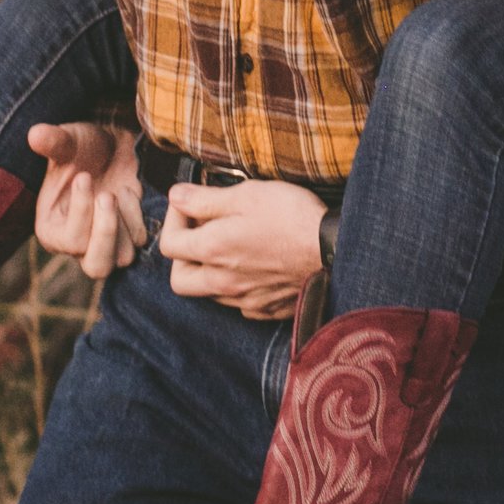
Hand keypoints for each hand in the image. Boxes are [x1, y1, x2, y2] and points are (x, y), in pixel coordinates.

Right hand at [30, 122, 147, 279]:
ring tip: (119, 189)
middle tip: (108, 194)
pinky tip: (128, 190)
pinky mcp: (127, 238)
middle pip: (96, 266)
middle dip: (107, 231)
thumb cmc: (82, 145)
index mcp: (51, 230)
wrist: (109, 145)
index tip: (84, 176)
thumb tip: (35, 135)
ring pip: (121, 258)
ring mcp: (104, 245)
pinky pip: (139, 241)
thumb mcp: (68, 140)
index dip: (80, 211)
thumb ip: (53, 142)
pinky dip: (138, 217)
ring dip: (125, 222)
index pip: (69, 240)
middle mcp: (76, 246)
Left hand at [158, 180, 327, 320]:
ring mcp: (245, 300)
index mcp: (213, 250)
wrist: (336, 250)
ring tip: (229, 245)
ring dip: (208, 270)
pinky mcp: (266, 309)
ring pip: (208, 293)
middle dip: (182, 256)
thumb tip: (175, 196)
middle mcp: (222, 282)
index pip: (168, 245)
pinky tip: (253, 265)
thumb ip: (204, 199)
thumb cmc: (292, 217)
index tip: (191, 204)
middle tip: (200, 232)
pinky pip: (238, 303)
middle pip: (179, 280)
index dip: (174, 219)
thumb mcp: (246, 194)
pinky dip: (236, 285)